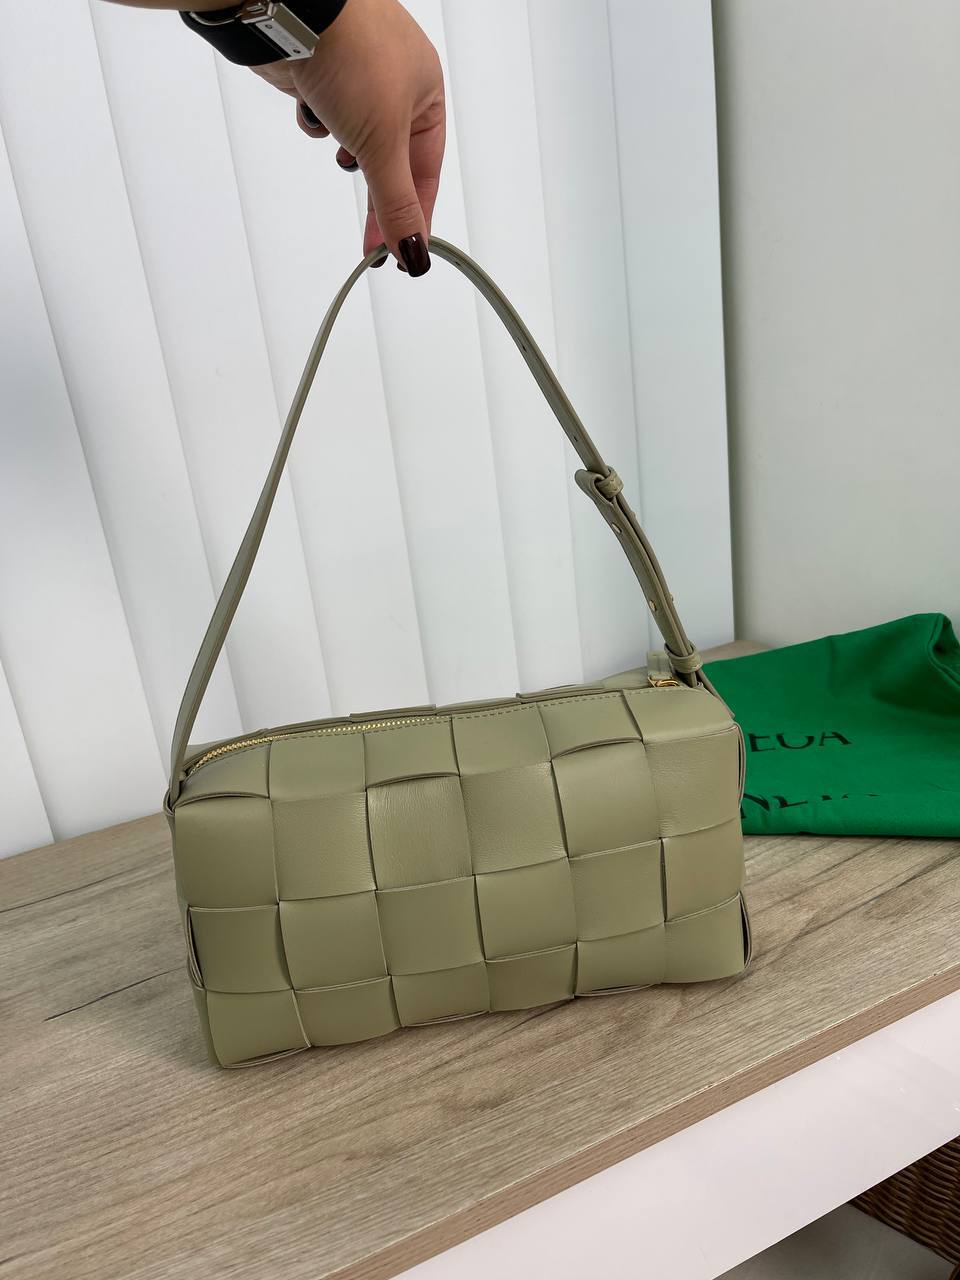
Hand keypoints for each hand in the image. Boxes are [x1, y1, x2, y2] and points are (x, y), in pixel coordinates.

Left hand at [254, 0, 443, 274]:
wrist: (292, 12)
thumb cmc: (353, 53)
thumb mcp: (384, 144)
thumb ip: (397, 203)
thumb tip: (414, 250)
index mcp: (427, 92)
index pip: (428, 171)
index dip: (416, 215)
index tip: (405, 254)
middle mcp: (397, 85)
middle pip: (392, 162)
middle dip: (378, 195)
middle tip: (372, 243)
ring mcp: (358, 79)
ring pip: (357, 141)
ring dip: (348, 152)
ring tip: (343, 152)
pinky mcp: (323, 77)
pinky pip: (327, 118)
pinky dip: (319, 123)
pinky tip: (315, 110)